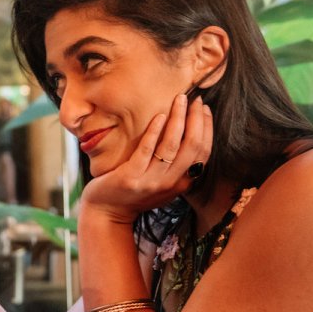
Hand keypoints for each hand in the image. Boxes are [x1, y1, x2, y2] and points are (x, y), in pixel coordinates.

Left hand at [81, 93, 212, 223]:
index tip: (204, 108)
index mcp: (182, 183)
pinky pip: (146, 150)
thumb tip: (187, 132)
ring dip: (178, 119)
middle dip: (196, 119)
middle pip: (192, 146)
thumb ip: (176, 166)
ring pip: (172, 146)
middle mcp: (170, 183)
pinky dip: (155, 131)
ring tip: (179, 100)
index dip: (206, 128)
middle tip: (194, 99)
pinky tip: (159, 116)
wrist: (106, 212)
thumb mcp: (162, 183)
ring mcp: (150, 181)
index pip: (203, 152)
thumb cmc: (134, 192)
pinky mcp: (130, 177)